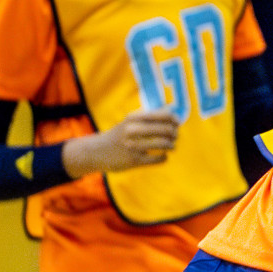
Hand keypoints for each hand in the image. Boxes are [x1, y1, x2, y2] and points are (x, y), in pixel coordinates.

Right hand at [62, 108, 178, 177]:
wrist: (96, 151)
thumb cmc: (119, 134)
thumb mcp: (130, 120)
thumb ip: (150, 116)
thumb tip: (172, 110)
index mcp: (134, 118)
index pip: (164, 116)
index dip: (175, 120)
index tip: (177, 124)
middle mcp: (134, 130)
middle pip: (166, 130)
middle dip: (175, 134)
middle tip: (175, 136)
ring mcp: (133, 146)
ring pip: (164, 144)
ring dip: (172, 145)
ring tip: (171, 146)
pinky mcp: (133, 160)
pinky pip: (158, 159)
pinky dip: (164, 157)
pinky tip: (163, 156)